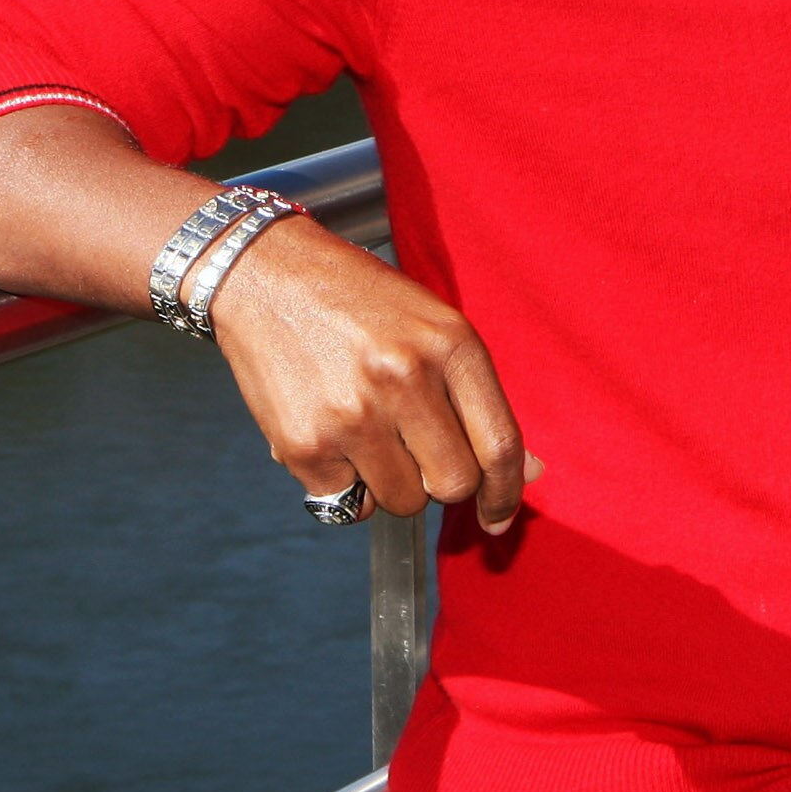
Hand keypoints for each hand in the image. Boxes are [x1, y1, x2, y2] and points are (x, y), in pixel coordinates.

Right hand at [210, 220, 540, 531]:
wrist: (266, 274)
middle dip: (442, 484)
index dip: (506, 492)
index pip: (498, 444)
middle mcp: (405, 378)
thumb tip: (524, 472)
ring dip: (393, 485)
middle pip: (454, 484)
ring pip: (403, 501)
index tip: (498, 517)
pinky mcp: (304, 444)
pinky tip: (333, 436)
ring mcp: (353, 414)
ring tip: (370, 435)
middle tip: (419, 455)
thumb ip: (477, 399)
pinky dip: (345, 486)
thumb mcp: (434, 326)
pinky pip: (346, 503)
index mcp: (450, 343)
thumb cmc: (360, 302)